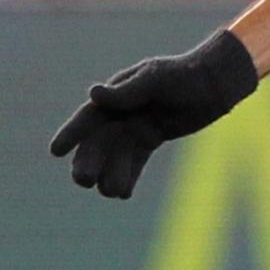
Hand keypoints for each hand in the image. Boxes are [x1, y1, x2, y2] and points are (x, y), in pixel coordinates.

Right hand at [49, 29, 257, 198]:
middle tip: (82, 181)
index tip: (55, 151)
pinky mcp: (150, 140)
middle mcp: (120, 113)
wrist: (214, 83)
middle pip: (98, 142)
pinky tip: (124, 194)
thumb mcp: (156, 79)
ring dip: (109, 174)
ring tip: (110, 191)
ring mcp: (134, 128)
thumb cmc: (183, 74)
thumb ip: (126, 91)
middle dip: (88, 162)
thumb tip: (93, 94)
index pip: (89, 117)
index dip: (71, 133)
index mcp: (116, 95)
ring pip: (114, 156)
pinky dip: (128, 177)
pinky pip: (134, 162)